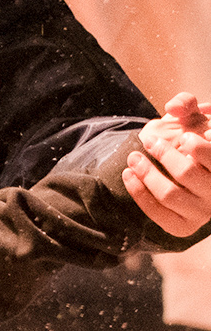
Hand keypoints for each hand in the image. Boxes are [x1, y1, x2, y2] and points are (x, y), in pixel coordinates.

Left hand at [122, 94, 210, 237]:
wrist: (182, 167)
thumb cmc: (193, 139)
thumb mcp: (193, 117)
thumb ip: (186, 103)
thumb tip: (173, 108)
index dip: (199, 148)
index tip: (184, 138)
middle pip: (187, 173)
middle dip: (164, 155)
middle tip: (149, 140)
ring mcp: (202, 213)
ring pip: (170, 195)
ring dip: (147, 174)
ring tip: (133, 158)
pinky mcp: (184, 226)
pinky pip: (159, 215)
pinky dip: (139, 194)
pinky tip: (128, 175)